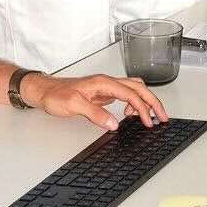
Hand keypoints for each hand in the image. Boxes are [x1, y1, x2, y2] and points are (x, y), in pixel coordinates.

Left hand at [20, 73, 168, 130]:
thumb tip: (114, 124)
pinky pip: (124, 94)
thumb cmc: (56, 95)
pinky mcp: (101, 93)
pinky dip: (133, 103)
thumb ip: (95, 114)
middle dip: (152, 102)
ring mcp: (105, 87)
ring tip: (148, 118)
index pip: (131, 93)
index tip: (150, 122)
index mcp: (103, 83)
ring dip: (144, 101)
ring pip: (133, 89)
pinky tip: (129, 114)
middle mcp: (106, 82)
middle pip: (138, 88)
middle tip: (162, 117)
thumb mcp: (74, 105)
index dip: (143, 108)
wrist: (44, 91)